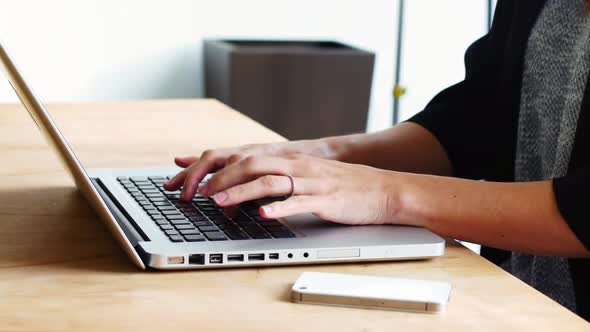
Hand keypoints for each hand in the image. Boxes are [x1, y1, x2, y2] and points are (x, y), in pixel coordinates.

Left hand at [197, 154, 399, 225]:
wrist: (383, 189)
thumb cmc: (342, 186)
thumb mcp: (306, 178)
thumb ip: (277, 181)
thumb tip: (245, 194)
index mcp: (288, 160)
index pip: (242, 156)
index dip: (211, 164)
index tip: (182, 174)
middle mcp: (296, 165)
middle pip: (250, 163)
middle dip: (218, 177)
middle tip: (194, 192)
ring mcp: (310, 182)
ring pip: (269, 180)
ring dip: (240, 191)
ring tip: (217, 201)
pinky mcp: (324, 199)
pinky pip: (298, 201)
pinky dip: (277, 207)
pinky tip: (262, 214)